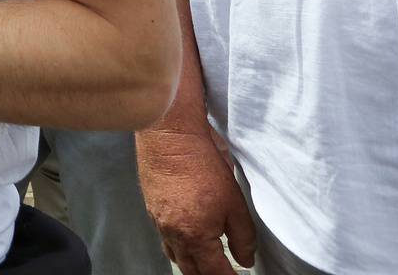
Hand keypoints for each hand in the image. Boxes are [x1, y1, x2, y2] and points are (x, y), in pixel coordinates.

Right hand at [136, 124, 256, 273]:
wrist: (169, 136)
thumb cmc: (202, 164)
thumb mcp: (235, 203)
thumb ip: (243, 237)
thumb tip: (245, 259)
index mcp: (195, 237)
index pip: (214, 272)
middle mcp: (173, 234)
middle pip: (191, 270)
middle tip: (223, 272)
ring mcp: (159, 222)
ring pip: (175, 255)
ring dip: (191, 264)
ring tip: (205, 263)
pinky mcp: (152, 207)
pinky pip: (165, 237)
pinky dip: (177, 245)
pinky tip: (187, 236)